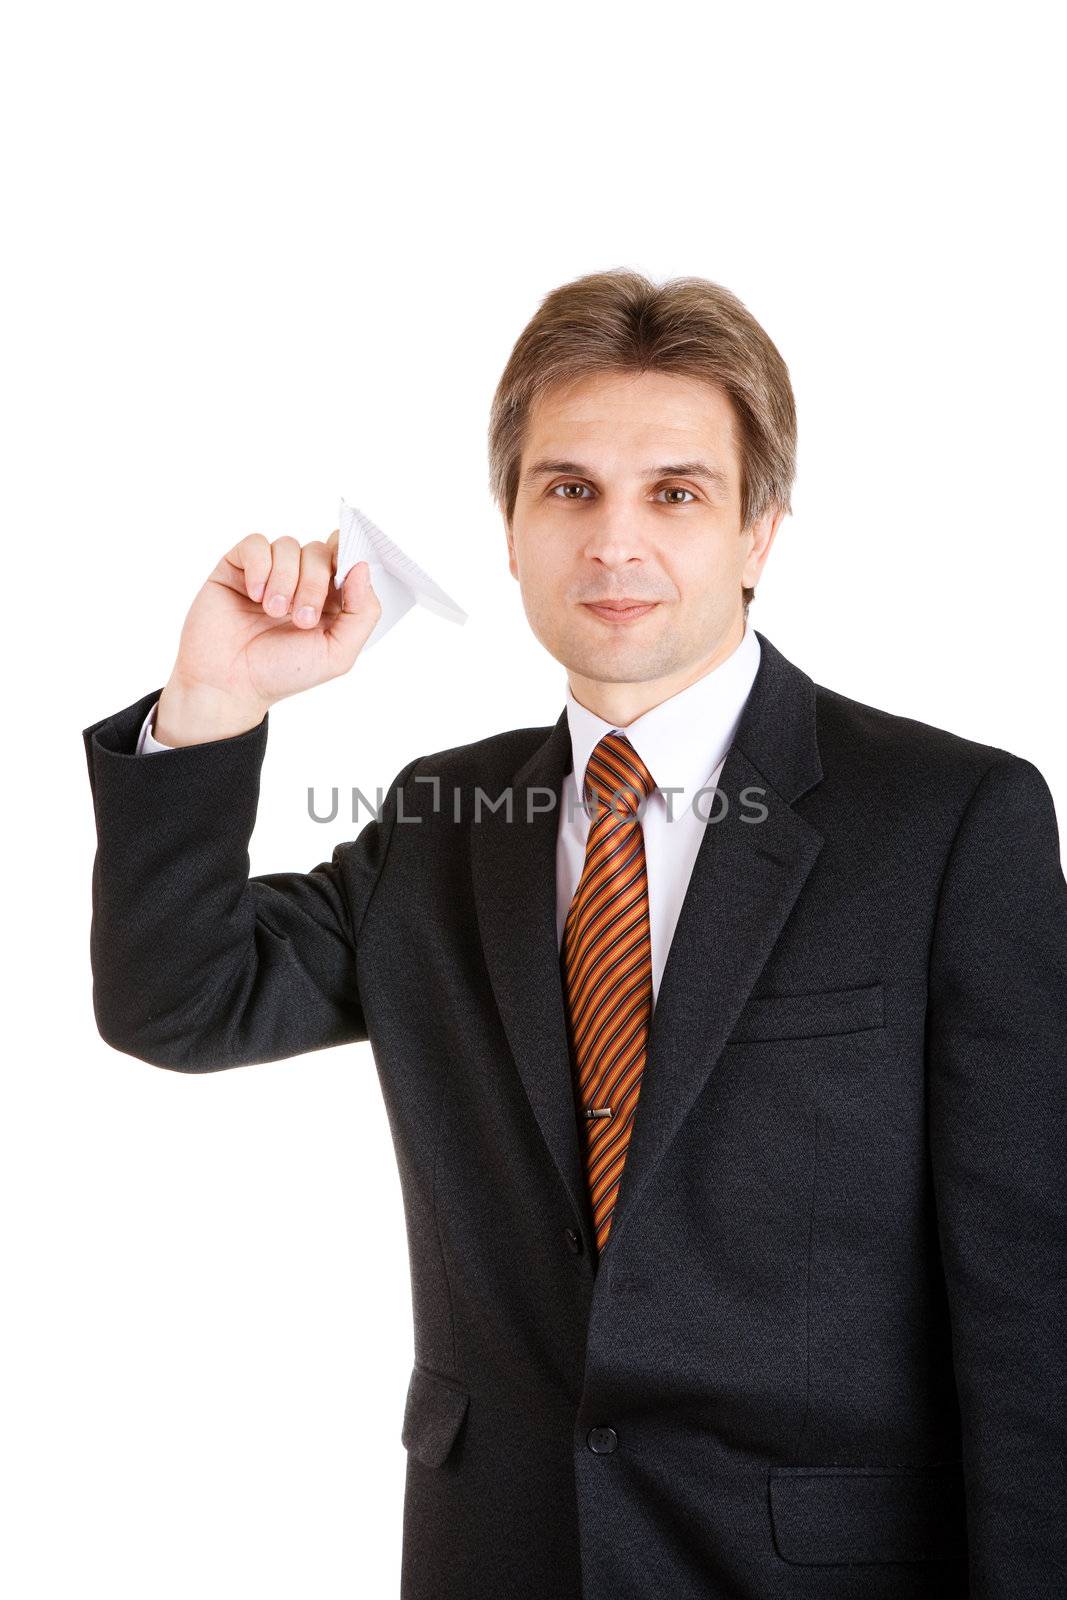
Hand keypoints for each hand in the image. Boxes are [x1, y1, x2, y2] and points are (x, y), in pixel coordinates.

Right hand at [155, 529, 380, 744]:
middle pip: (318, 552)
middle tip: (301, 619)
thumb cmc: (281, 673)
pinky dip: (260, 567)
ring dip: (285, 580)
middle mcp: (300, 581)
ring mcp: (269, 572)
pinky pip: (256, 544)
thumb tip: (363, 567)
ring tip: (272, 612)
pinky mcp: (238, 567)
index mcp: (328, 598)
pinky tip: (254, 595)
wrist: (229, 684)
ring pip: (288, 545)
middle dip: (314, 584)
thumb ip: (362, 613)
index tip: (341, 577)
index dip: (347, 558)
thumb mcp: (337, 654)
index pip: (346, 557)